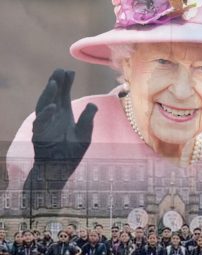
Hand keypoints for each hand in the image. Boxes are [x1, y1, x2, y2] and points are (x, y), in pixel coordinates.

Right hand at [25, 69, 96, 188]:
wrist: (61, 169)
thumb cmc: (72, 152)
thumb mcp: (85, 134)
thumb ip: (88, 119)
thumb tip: (93, 104)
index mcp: (64, 114)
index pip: (64, 95)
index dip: (66, 83)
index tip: (70, 71)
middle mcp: (53, 116)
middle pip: (53, 96)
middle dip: (56, 83)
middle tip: (60, 70)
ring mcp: (45, 125)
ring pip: (44, 105)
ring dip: (48, 94)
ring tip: (54, 83)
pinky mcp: (40, 135)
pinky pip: (41, 123)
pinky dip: (46, 115)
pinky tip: (53, 106)